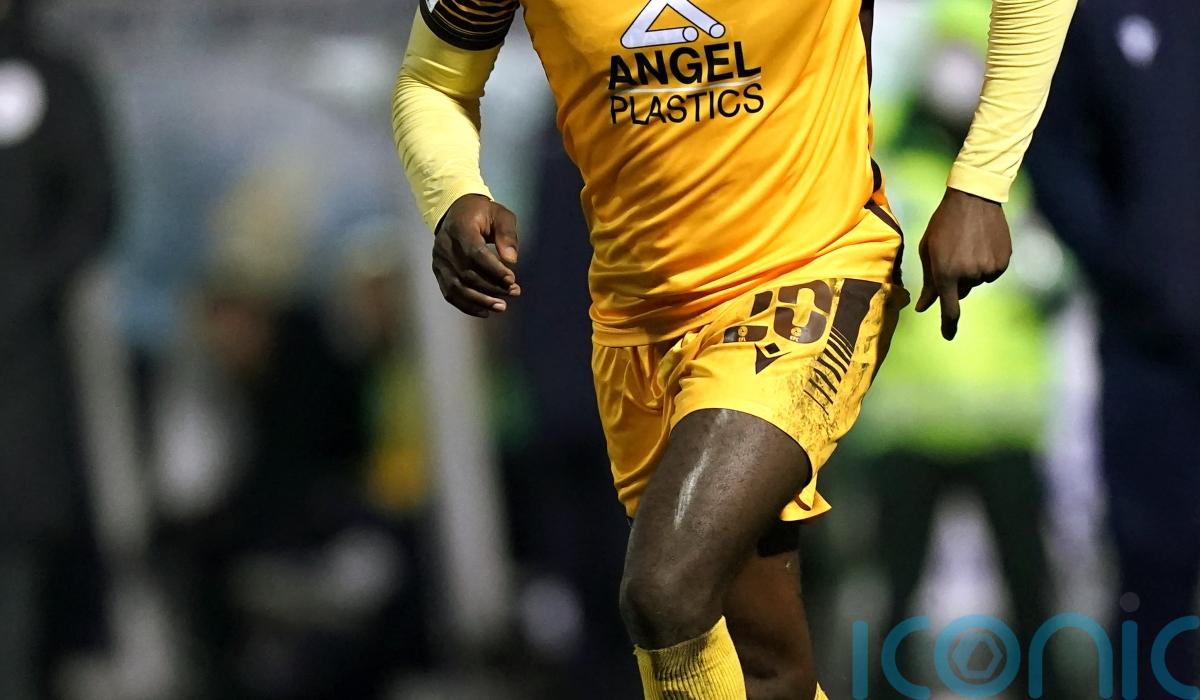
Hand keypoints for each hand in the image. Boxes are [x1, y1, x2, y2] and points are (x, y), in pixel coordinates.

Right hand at [432, 194, 520, 317]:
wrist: (456, 212)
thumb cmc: (482, 214)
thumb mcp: (500, 215)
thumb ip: (508, 235)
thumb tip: (512, 260)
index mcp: (459, 228)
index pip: (475, 253)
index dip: (493, 269)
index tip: (512, 279)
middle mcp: (444, 246)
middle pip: (466, 273)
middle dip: (492, 286)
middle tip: (514, 292)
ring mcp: (439, 260)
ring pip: (456, 287)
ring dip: (480, 300)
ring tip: (501, 306)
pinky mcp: (438, 271)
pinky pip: (450, 293)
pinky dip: (467, 305)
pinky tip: (484, 312)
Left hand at [915, 188, 1011, 339]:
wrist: (973, 198)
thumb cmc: (943, 223)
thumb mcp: (928, 250)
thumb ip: (928, 282)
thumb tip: (924, 308)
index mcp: (946, 272)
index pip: (949, 307)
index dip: (948, 324)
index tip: (948, 335)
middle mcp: (969, 274)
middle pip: (962, 290)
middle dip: (956, 279)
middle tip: (954, 253)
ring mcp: (988, 268)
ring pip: (978, 282)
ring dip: (972, 270)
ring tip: (968, 244)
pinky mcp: (1004, 261)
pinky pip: (993, 273)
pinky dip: (987, 264)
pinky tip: (982, 244)